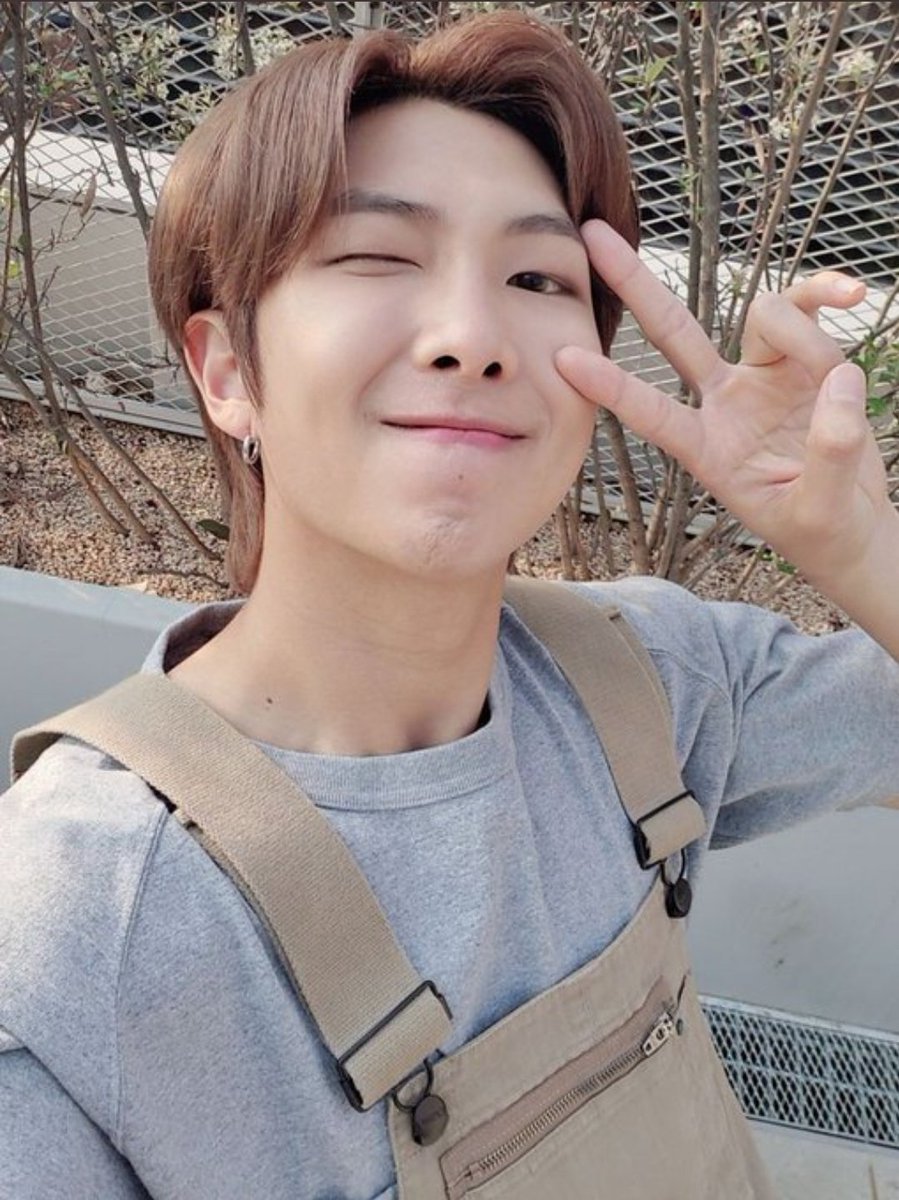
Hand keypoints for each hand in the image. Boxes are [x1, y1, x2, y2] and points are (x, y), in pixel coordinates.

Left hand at [556, 220, 889, 587]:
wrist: (854, 527)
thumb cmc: (824, 531)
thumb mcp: (822, 511)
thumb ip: (830, 452)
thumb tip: (840, 378)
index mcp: (707, 451)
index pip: (652, 413)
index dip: (611, 387)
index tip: (564, 359)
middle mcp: (724, 405)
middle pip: (672, 333)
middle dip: (634, 284)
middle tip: (593, 235)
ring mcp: (760, 379)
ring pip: (764, 319)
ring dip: (802, 331)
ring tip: (837, 378)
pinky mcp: (802, 365)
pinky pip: (807, 312)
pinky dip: (825, 296)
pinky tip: (852, 294)